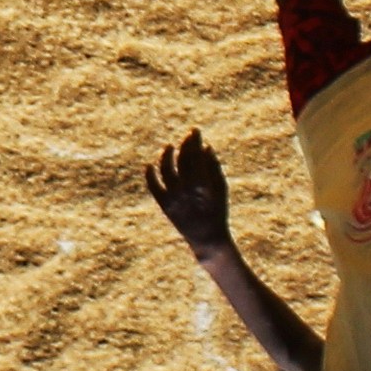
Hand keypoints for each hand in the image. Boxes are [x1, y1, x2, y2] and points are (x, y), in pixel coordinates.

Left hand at [141, 132, 234, 251]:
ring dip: (166, 156)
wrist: (207, 238)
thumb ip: (213, 167)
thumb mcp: (221, 188)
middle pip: (181, 160)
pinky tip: (149, 165)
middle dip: (184, 145)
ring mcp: (174, 198)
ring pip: (165, 170)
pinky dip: (150, 175)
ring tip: (169, 147)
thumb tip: (205, 146)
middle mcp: (186, 190)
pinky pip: (154, 187)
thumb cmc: (218, 210)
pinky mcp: (165, 206)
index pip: (194, 156)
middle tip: (187, 136)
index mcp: (202, 184)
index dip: (193, 141)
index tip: (194, 131)